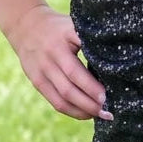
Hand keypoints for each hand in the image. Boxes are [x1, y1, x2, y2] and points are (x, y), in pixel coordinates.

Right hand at [4, 4, 113, 120]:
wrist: (26, 26)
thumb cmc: (59, 27)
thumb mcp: (73, 26)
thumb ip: (89, 40)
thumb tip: (116, 58)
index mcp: (60, 44)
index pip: (75, 70)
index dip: (90, 86)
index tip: (107, 96)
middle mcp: (49, 60)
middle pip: (69, 89)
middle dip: (90, 103)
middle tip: (109, 112)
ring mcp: (41, 73)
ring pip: (62, 99)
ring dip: (82, 111)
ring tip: (100, 115)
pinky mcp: (37, 83)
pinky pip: (55, 102)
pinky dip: (72, 111)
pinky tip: (86, 114)